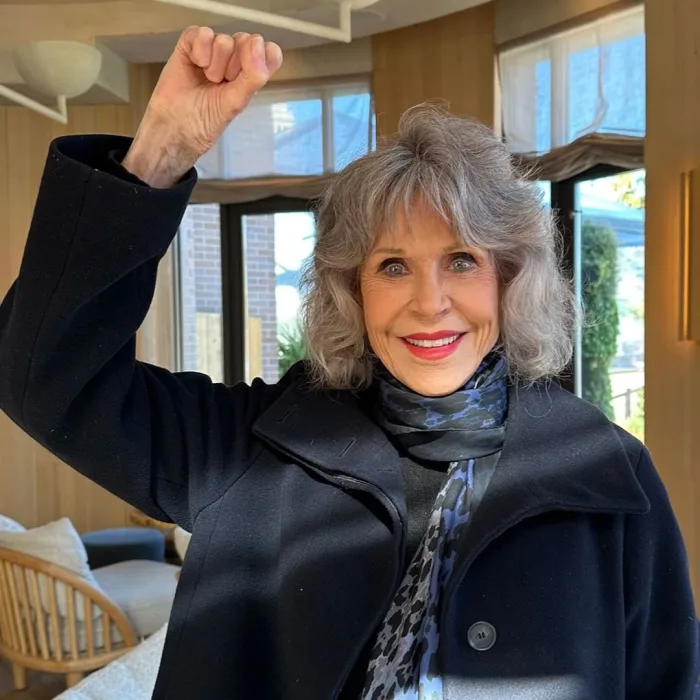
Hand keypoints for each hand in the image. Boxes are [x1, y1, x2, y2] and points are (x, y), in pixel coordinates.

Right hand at [123, 27, 282, 186]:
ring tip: (207, 79)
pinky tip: (195, 65)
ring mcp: (214, 49)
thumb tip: (256, 42)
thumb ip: (254, 75)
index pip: (271, 52)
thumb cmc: (206, 118)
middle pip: (247, 42)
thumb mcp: (237, 102)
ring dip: (215, 65)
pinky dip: (199, 52)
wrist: (176, 124)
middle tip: (222, 84)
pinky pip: (203, 33)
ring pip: (224, 40)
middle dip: (233, 68)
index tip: (245, 78)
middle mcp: (235, 58)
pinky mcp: (192, 42)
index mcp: (252, 73)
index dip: (260, 60)